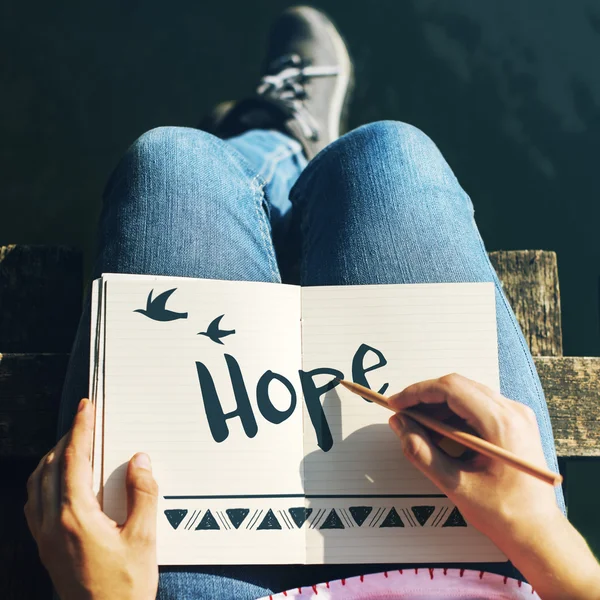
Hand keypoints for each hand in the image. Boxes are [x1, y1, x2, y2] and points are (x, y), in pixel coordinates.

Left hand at [24, 398, 158, 599]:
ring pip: (37, 483)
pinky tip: (57, 481)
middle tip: (85, 420)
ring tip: (72, 444)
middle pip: (51, 467)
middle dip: (67, 437)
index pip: (73, 461)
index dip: (80, 429)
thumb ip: (143, 495)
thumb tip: (140, 460)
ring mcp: (44, 537)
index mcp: (75, 517)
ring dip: (52, 457)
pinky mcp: (44, 548)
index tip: (86, 407)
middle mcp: (52, 524)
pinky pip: (34, 503)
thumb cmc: (124, 588)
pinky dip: (43, 480)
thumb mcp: (143, 539)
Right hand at [387, 373, 561, 545]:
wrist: (538, 532)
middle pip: (459, 386)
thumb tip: (399, 424)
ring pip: (468, 393)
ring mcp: (517, 415)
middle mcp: (513, 412)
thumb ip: (421, 451)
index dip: (418, 392)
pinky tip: (439, 432)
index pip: (451, 389)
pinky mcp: (515, 422)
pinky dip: (455, 414)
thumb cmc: (503, 513)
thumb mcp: (454, 483)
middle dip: (426, 397)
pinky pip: (479, 406)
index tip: (396, 403)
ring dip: (439, 406)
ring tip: (418, 426)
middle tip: (402, 414)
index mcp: (501, 423)